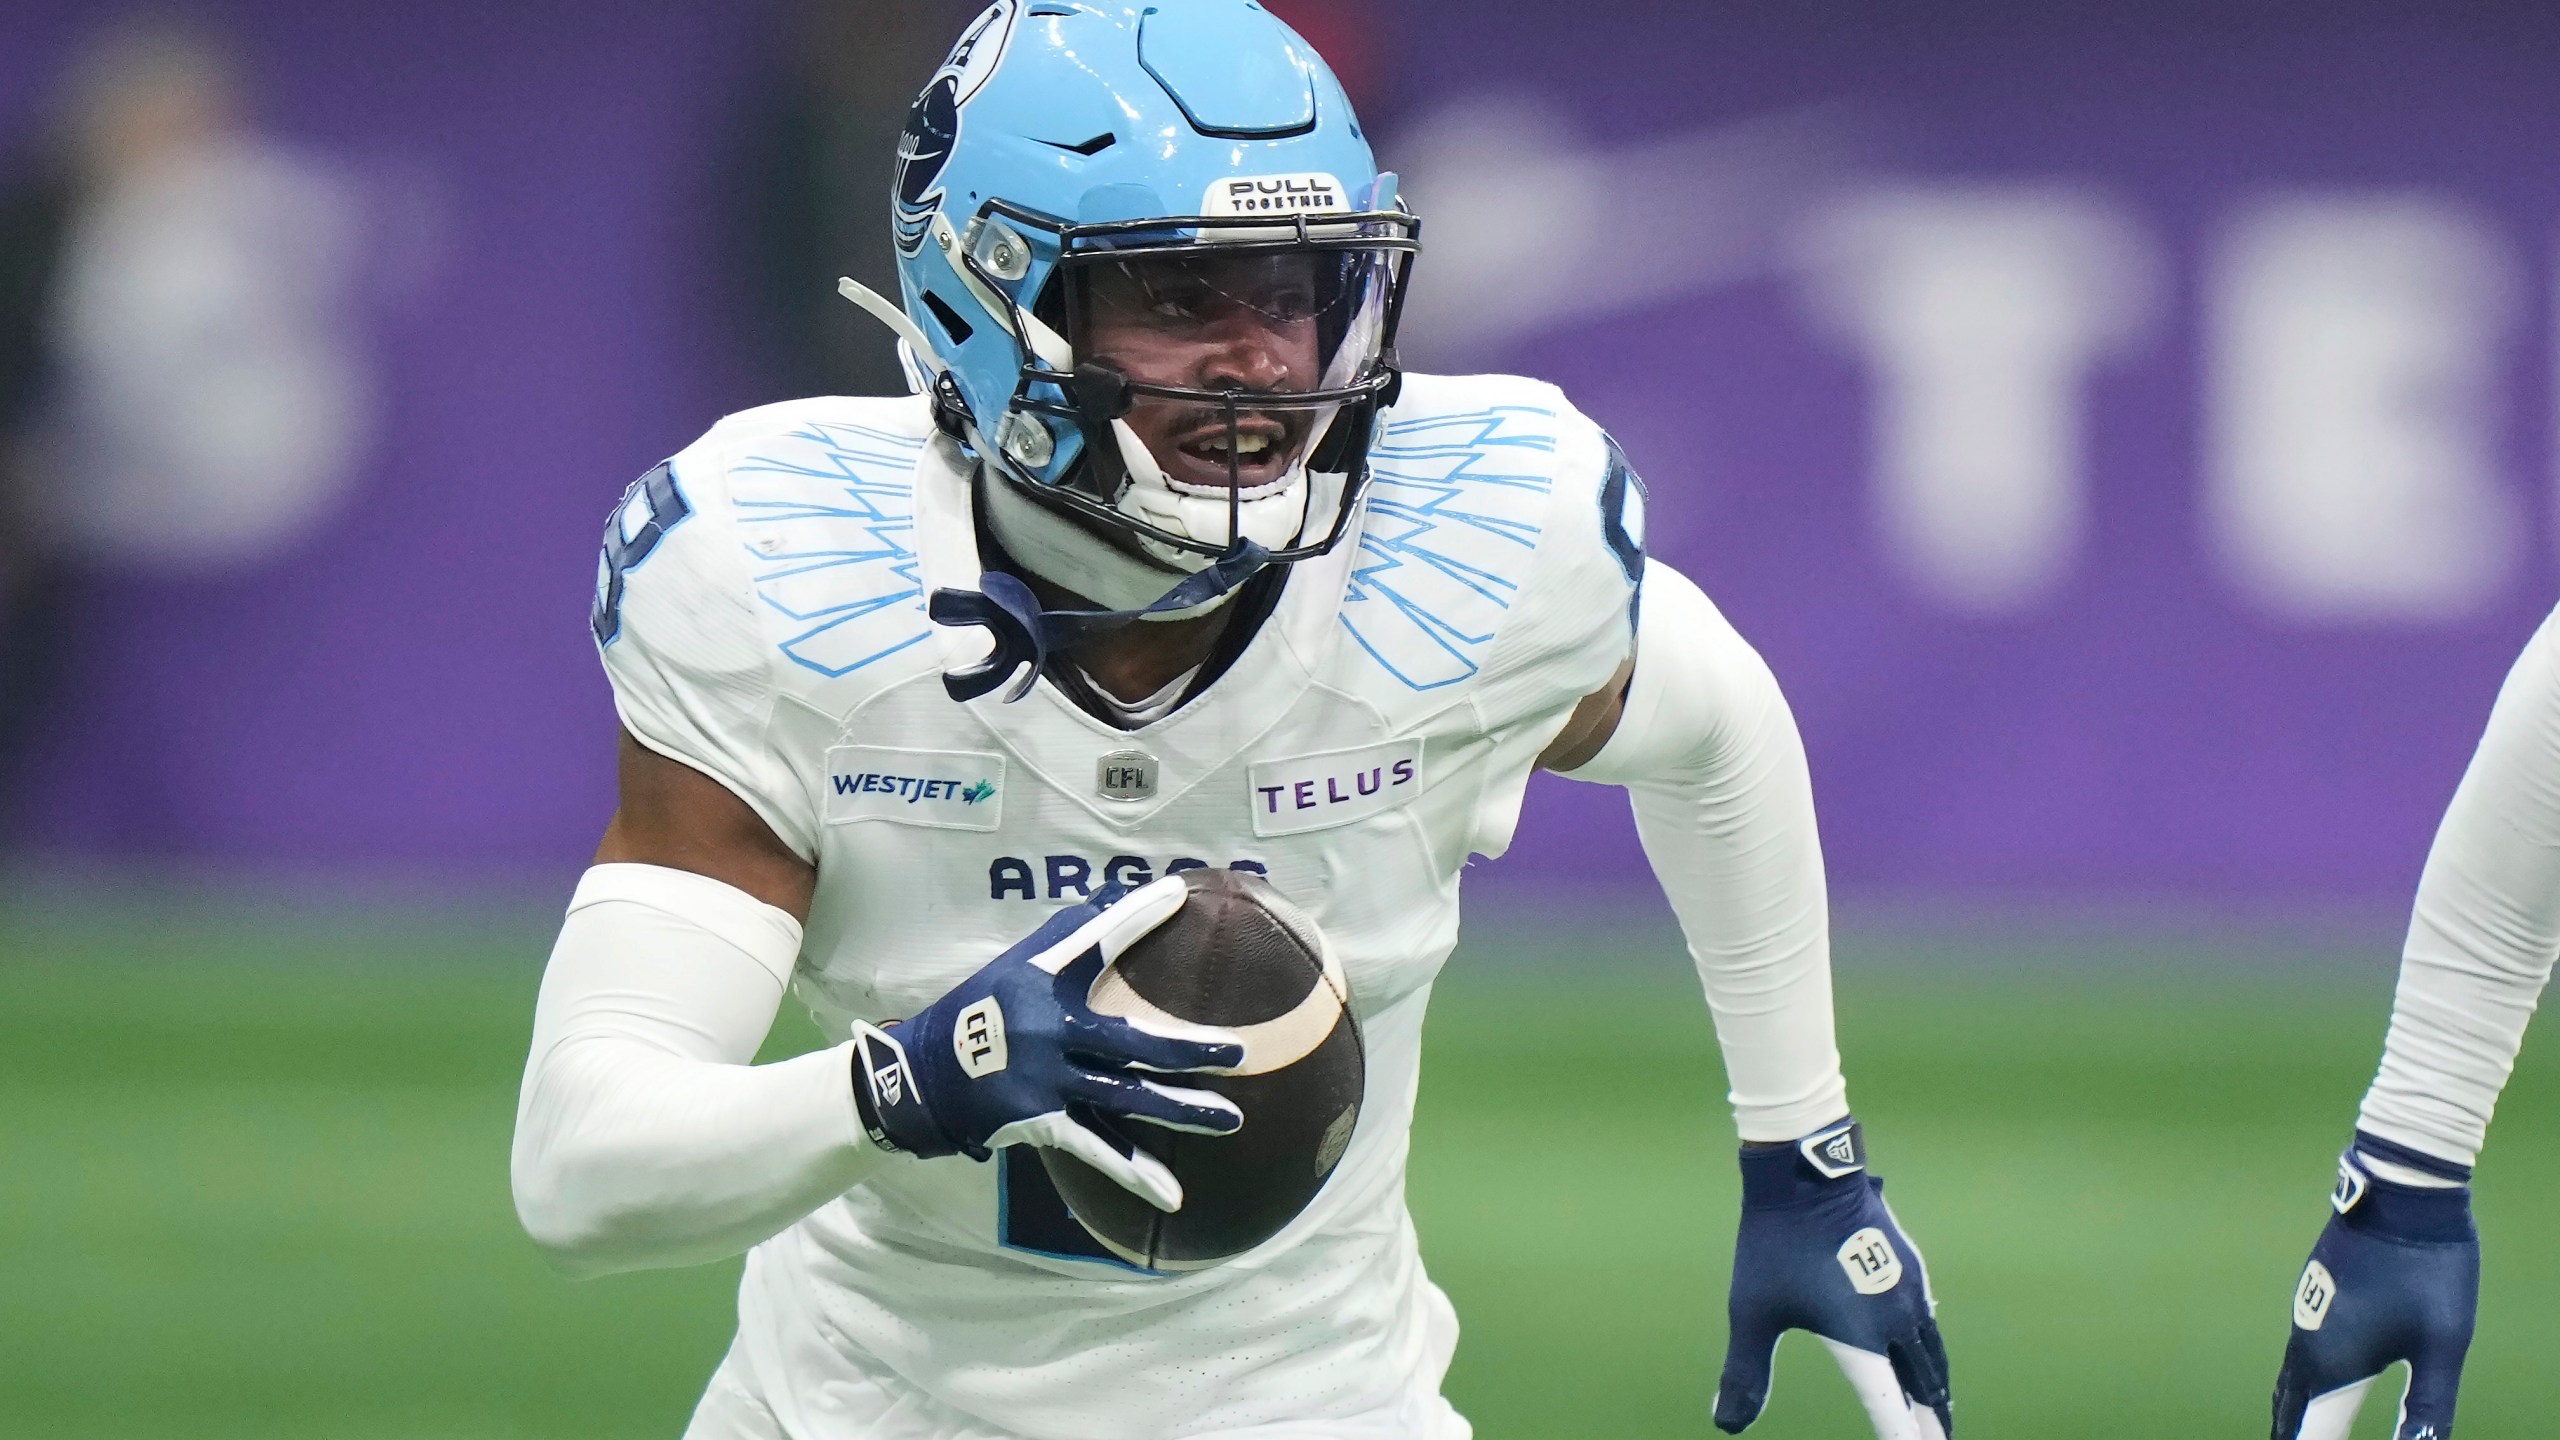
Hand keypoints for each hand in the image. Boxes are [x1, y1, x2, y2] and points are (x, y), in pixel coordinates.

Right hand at [849, 876, 1244, 1211]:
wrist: (924, 1075)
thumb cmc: (980, 1012)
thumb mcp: (1016, 967)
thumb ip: (1068, 937)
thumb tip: (1119, 896)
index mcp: (1044, 984)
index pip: (1097, 941)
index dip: (1136, 916)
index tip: (1180, 893)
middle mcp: (1051, 1031)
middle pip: (1132, 1041)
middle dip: (1190, 1048)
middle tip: (1240, 1052)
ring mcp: (1048, 1081)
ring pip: (1126, 1097)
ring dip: (1181, 1110)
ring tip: (1231, 1118)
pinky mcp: (1042, 1122)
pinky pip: (1100, 1150)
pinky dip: (1136, 1173)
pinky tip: (1173, 1195)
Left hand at [1716, 1119, 1950, 1438]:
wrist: (1806, 1173)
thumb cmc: (1773, 1243)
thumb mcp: (1751, 1311)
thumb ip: (1744, 1372)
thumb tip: (1725, 1423)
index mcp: (1861, 1338)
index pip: (1888, 1406)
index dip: (1904, 1438)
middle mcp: (1895, 1319)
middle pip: (1924, 1385)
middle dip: (1932, 1420)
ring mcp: (1908, 1289)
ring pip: (1932, 1353)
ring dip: (1938, 1386)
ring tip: (1941, 1409)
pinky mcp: (1911, 1264)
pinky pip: (1929, 1321)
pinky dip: (1933, 1350)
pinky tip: (1927, 1349)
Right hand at [2271, 1134, 2478, 1439]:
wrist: (2400, 1194)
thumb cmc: (2428, 1271)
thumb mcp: (2441, 1348)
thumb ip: (2429, 1408)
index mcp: (2332, 1361)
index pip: (2308, 1430)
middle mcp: (2308, 1339)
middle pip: (2289, 1405)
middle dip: (2291, 1434)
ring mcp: (2307, 1311)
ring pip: (2292, 1375)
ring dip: (2294, 1407)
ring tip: (2299, 1428)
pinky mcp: (2316, 1290)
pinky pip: (2299, 1350)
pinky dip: (2302, 1379)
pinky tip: (2317, 1377)